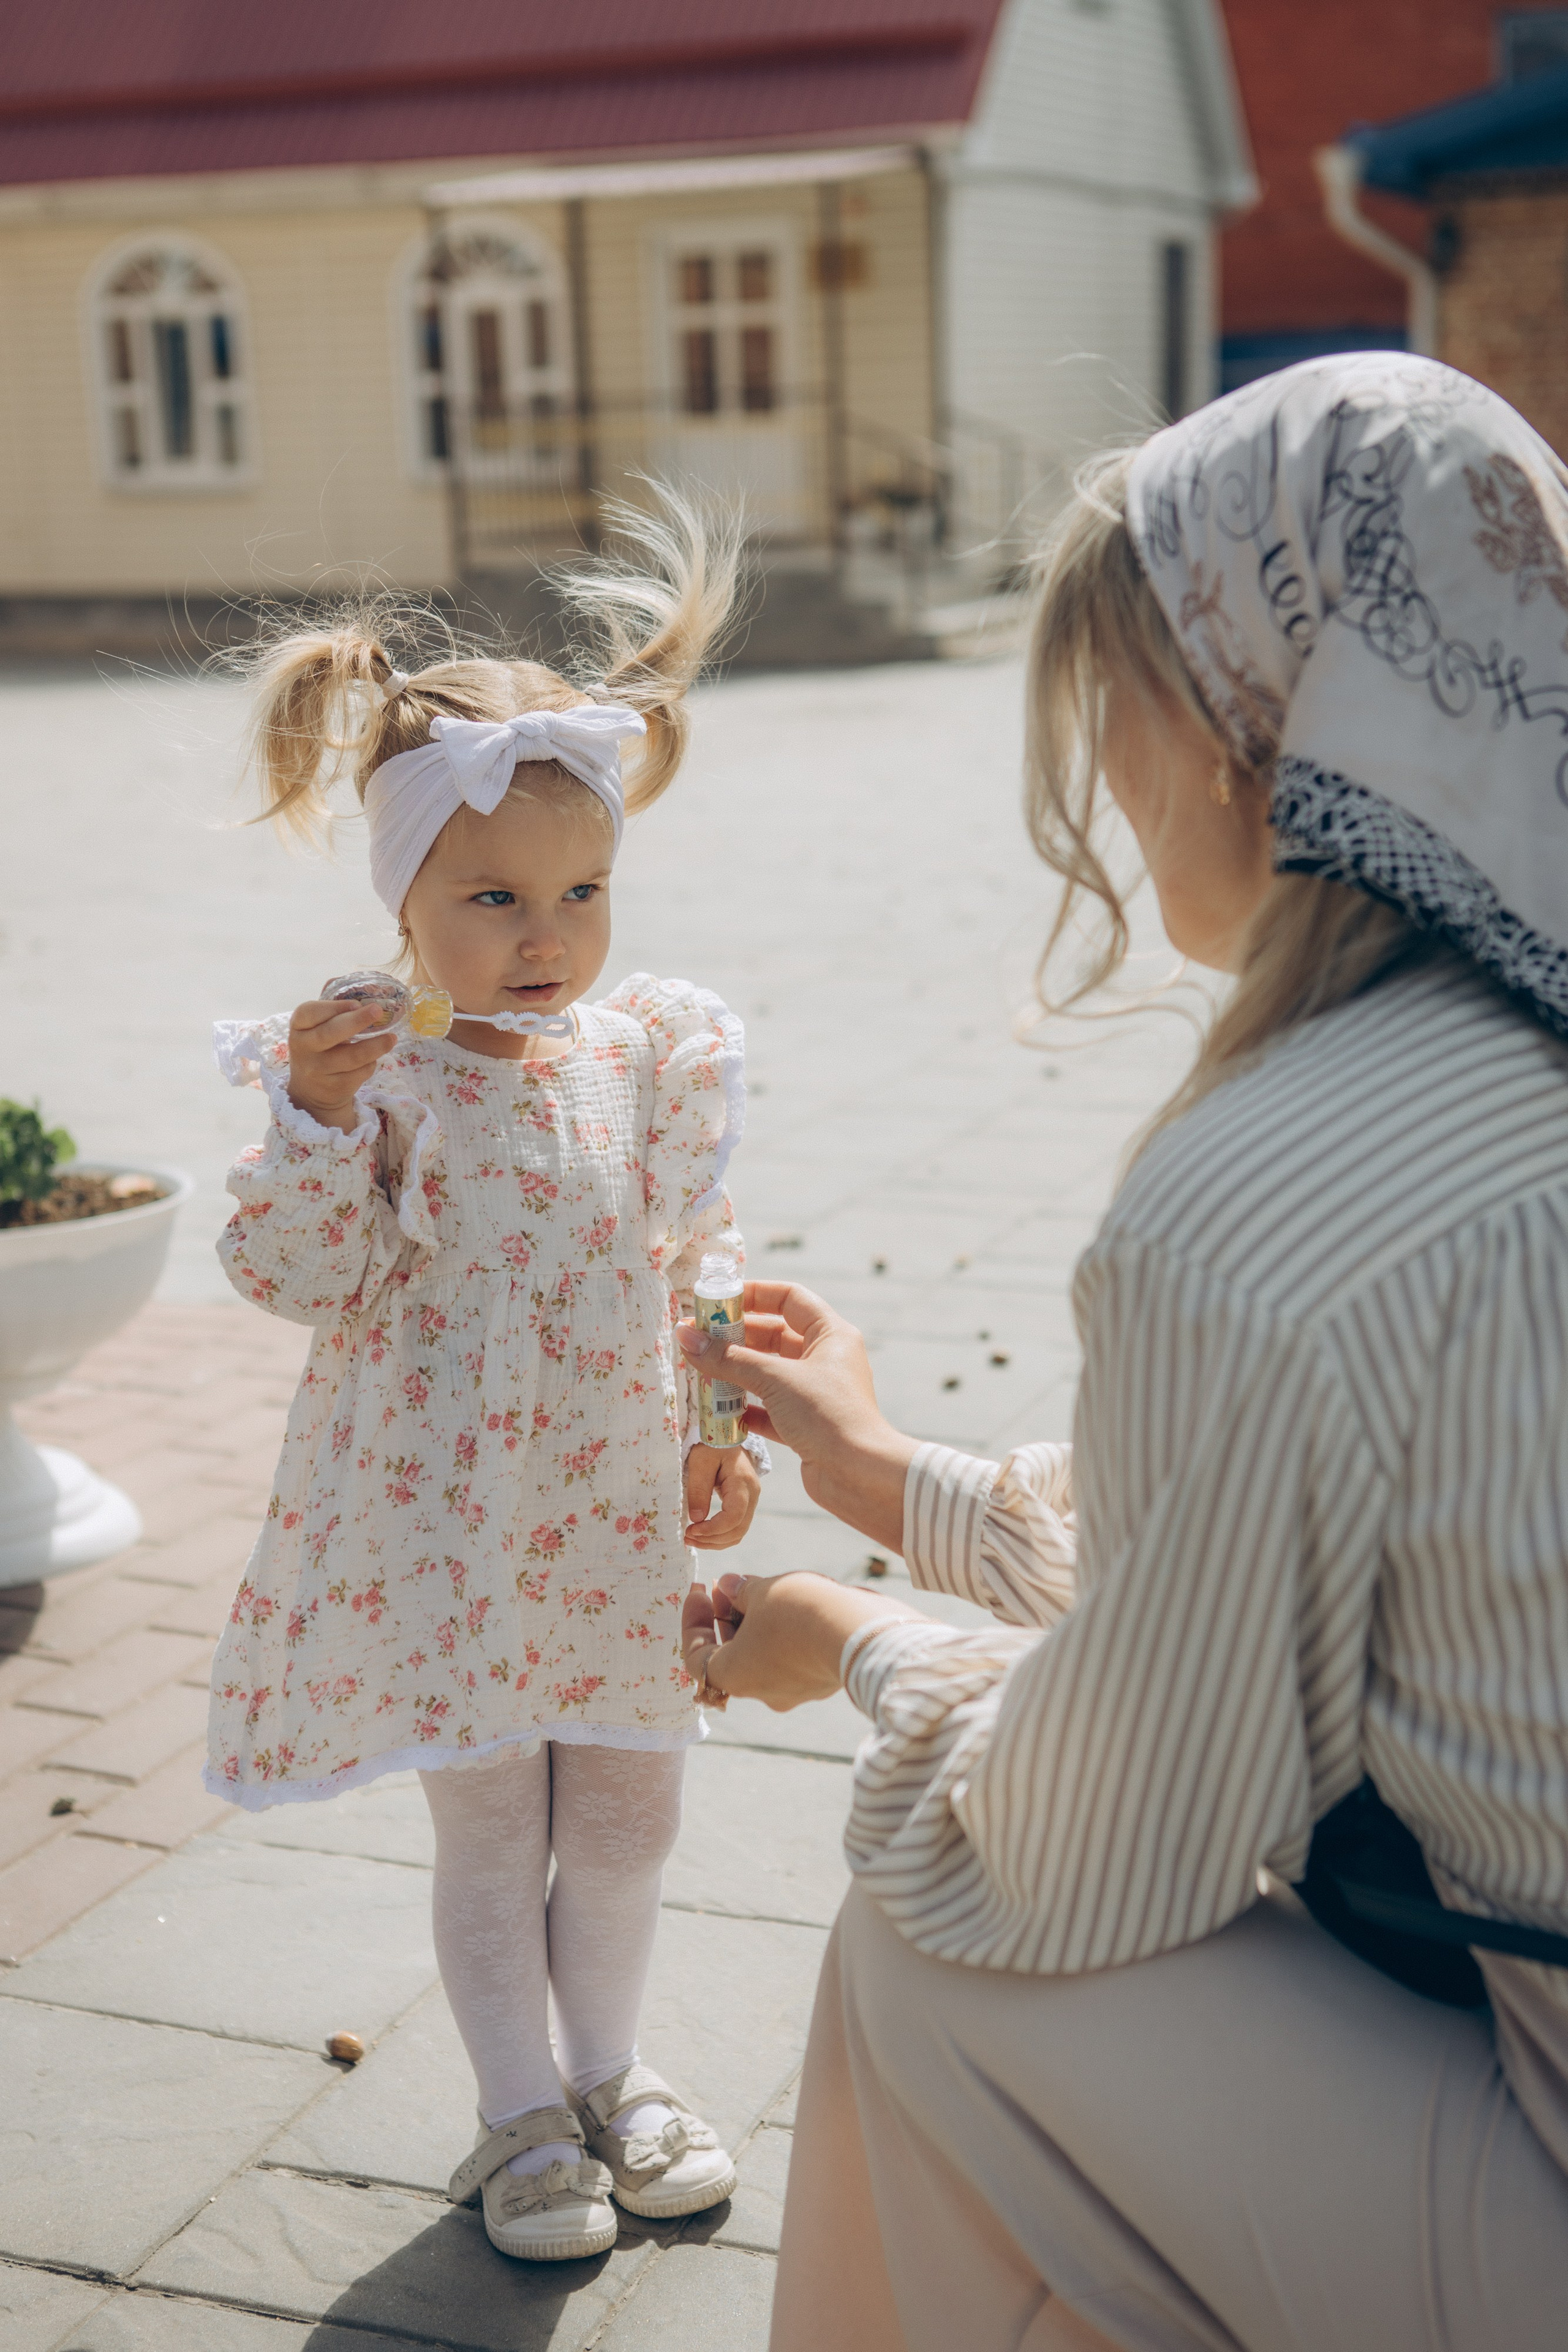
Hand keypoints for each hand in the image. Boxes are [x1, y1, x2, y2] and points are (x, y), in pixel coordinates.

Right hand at [286, 1000, 399, 1133]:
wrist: (312, 1092)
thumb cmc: (319, 1048)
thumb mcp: (316, 1027)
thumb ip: (330, 1005)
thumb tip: (349, 978)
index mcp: (298, 1027)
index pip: (308, 1013)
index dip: (332, 1007)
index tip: (355, 1003)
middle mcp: (304, 1048)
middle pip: (330, 1034)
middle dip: (356, 1021)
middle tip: (378, 1011)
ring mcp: (318, 1070)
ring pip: (351, 1057)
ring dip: (375, 1046)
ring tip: (391, 1038)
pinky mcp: (334, 1087)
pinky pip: (359, 1073)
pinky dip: (371, 1063)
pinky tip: (375, 1057)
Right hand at [676, 1281, 915, 1549]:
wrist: (859, 1477)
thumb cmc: (827, 1416)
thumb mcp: (775, 1379)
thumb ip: (729, 1359)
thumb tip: (687, 1338)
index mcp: (831, 1335)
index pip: (789, 1298)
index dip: (753, 1295)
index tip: (716, 1301)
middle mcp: (825, 1359)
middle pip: (773, 1336)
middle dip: (734, 1338)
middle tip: (697, 1340)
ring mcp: (814, 1393)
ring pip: (767, 1374)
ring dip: (734, 1374)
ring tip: (698, 1372)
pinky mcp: (804, 1425)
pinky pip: (767, 1408)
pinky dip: (743, 1408)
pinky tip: (717, 1410)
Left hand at [681, 1570, 917, 1711]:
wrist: (864, 1634)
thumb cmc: (800, 1614)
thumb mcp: (762, 1592)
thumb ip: (739, 1590)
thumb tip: (727, 1587)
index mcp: (734, 1676)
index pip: (696, 1656)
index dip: (692, 1621)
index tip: (698, 1590)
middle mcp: (760, 1691)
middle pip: (730, 1654)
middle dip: (725, 1616)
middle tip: (727, 1585)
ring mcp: (793, 1689)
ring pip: (762, 1653)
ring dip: (754, 1621)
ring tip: (759, 1586)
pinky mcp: (820, 1679)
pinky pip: (790, 1655)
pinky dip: (781, 1630)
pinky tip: (789, 1601)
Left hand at [684, 1443, 760, 1549]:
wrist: (726, 1433)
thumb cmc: (712, 1444)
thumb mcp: (700, 1463)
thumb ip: (699, 1490)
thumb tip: (696, 1520)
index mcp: (743, 1483)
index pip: (733, 1517)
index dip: (712, 1529)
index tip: (691, 1530)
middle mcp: (752, 1495)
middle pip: (738, 1530)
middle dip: (712, 1540)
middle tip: (687, 1538)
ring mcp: (751, 1500)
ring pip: (738, 1532)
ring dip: (715, 1541)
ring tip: (691, 1539)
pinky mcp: (744, 1502)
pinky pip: (736, 1526)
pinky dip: (720, 1535)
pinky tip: (702, 1534)